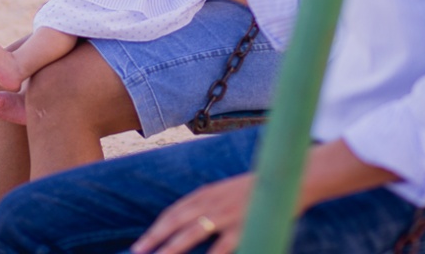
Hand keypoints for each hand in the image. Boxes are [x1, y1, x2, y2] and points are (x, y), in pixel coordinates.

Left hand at [131, 173, 254, 253]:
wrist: (287, 177)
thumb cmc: (257, 190)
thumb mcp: (227, 192)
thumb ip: (209, 204)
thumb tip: (191, 221)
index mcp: (207, 193)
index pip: (174, 211)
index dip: (157, 227)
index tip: (143, 242)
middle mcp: (212, 202)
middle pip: (176, 221)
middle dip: (155, 237)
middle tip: (137, 251)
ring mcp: (227, 214)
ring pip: (192, 233)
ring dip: (172, 248)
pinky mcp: (243, 226)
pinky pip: (222, 245)